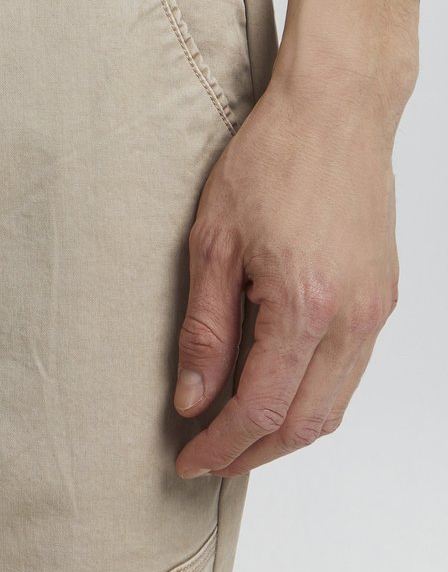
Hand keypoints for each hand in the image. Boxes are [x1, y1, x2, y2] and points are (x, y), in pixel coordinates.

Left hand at [174, 56, 399, 478]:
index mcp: (304, 305)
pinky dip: (311, 399)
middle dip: (252, 453)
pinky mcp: (382, 299)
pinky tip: (275, 391)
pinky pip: (349, 374)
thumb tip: (192, 398)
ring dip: (284, 432)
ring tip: (236, 434)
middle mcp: (351, 318)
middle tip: (209, 459)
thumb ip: (204, 330)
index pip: (260, 409)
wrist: (337, 111)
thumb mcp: (213, 243)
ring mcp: (375, 311)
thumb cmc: (272, 160)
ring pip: (333, 407)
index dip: (221, 445)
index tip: (189, 460)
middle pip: (304, 423)